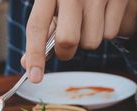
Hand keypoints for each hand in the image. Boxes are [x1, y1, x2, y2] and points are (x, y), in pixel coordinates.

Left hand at [22, 0, 136, 82]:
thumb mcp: (52, 6)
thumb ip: (40, 33)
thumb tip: (26, 63)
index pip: (37, 26)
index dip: (35, 55)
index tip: (34, 77)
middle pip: (67, 40)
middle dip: (65, 52)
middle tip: (66, 45)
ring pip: (90, 42)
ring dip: (87, 40)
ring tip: (87, 22)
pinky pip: (110, 34)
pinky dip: (105, 31)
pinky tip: (103, 15)